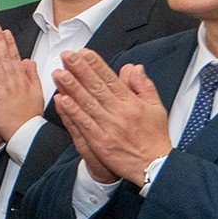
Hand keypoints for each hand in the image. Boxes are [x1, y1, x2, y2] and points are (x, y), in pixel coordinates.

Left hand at [0, 24, 42, 145]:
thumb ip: (32, 76)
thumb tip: (29, 62)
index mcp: (22, 80)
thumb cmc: (29, 115)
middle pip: (3, 58)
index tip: (5, 32)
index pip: (14, 57)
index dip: (9, 43)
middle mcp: (12, 82)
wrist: (24, 133)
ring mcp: (2, 89)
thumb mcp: (37, 94)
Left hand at [51, 51, 170, 186]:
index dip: (96, 65)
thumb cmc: (154, 137)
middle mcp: (119, 113)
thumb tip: (134, 68)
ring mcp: (109, 127)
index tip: (84, 53)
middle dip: (80, 70)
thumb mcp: (156, 107)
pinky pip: (84, 124)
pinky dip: (72, 112)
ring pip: (87, 104)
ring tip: (60, 74)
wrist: (155, 165)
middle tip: (67, 57)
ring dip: (72, 88)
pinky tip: (62, 100)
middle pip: (96, 88)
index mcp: (132, 103)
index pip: (111, 79)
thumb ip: (143, 86)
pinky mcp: (100, 142)